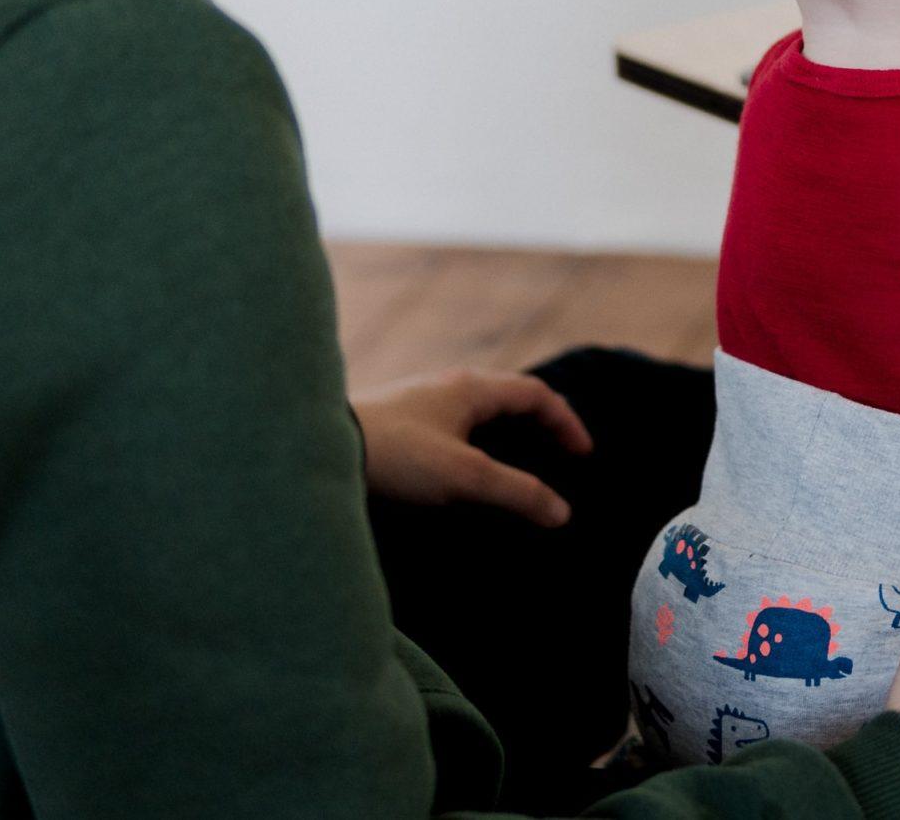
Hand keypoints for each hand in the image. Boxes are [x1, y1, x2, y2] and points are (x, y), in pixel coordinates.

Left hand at [351, 367, 593, 526]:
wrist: (317, 450)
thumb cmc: (396, 457)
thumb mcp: (466, 478)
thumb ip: (517, 493)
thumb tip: (562, 512)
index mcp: (471, 388)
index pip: (535, 394)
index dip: (565, 422)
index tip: (582, 454)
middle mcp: (446, 386)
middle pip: (506, 397)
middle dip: (537, 424)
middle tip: (555, 454)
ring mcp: (417, 402)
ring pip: (474, 411)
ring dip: (502, 435)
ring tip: (512, 467)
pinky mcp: (394, 424)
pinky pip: (446, 427)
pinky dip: (469, 445)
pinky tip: (458, 475)